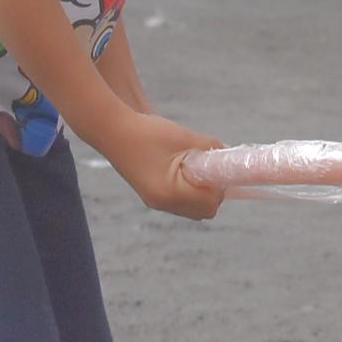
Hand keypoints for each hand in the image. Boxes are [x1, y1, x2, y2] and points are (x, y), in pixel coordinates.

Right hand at [100, 111, 225, 220]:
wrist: (113, 131)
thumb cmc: (149, 133)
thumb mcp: (186, 138)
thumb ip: (211, 149)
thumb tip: (229, 155)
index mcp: (171, 193)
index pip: (210, 203)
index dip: (220, 186)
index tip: (219, 166)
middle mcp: (163, 203)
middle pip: (204, 211)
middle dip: (214, 191)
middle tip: (210, 166)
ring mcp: (156, 202)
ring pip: (193, 208)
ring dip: (202, 191)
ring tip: (195, 165)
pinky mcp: (153, 195)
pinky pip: (181, 201)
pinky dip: (190, 189)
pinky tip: (185, 168)